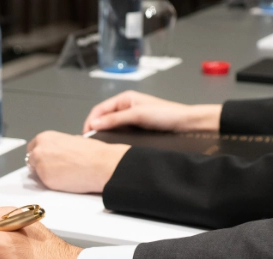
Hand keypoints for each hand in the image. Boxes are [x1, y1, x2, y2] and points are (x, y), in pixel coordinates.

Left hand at [26, 131, 129, 193]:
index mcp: (45, 138)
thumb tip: (56, 151)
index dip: (40, 155)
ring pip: (37, 174)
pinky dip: (52, 184)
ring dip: (45, 175)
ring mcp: (41, 166)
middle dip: (40, 165)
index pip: (32, 148)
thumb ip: (57, 146)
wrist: (100, 164)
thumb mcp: (71, 140)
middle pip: (31, 161)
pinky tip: (65, 180)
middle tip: (54, 169)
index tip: (45, 159)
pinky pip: (44, 184)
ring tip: (63, 175)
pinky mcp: (46, 181)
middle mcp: (39, 151)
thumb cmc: (91, 152)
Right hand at [83, 90, 222, 132]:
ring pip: (112, 127)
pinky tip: (114, 146)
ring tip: (100, 145)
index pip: (100, 110)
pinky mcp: (137, 129)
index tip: (86, 135)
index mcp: (125, 99)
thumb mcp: (138, 115)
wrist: (186, 125)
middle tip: (90, 142)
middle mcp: (127, 108)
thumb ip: (115, 119)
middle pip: (104, 118)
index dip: (91, 121)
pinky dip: (115, 139)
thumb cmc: (167, 115)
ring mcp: (132, 119)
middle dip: (96, 129)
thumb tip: (95, 124)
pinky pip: (121, 133)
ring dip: (105, 135)